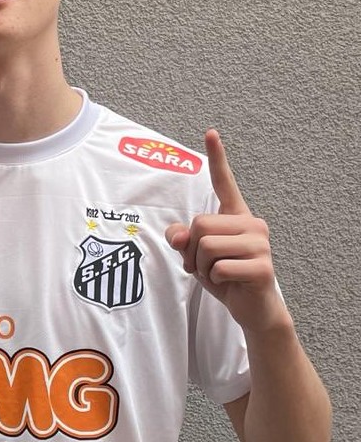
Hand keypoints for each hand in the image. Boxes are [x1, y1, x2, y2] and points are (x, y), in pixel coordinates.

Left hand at [164, 130, 286, 333]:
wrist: (251, 309)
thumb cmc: (224, 277)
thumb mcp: (195, 256)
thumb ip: (182, 238)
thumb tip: (177, 236)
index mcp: (236, 216)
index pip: (224, 183)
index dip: (217, 158)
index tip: (210, 133)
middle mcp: (252, 224)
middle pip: (200, 224)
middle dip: (192, 250)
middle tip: (203, 265)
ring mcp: (260, 244)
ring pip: (206, 245)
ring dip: (202, 266)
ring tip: (216, 274)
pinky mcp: (263, 267)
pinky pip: (219, 268)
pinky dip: (214, 280)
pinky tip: (229, 283)